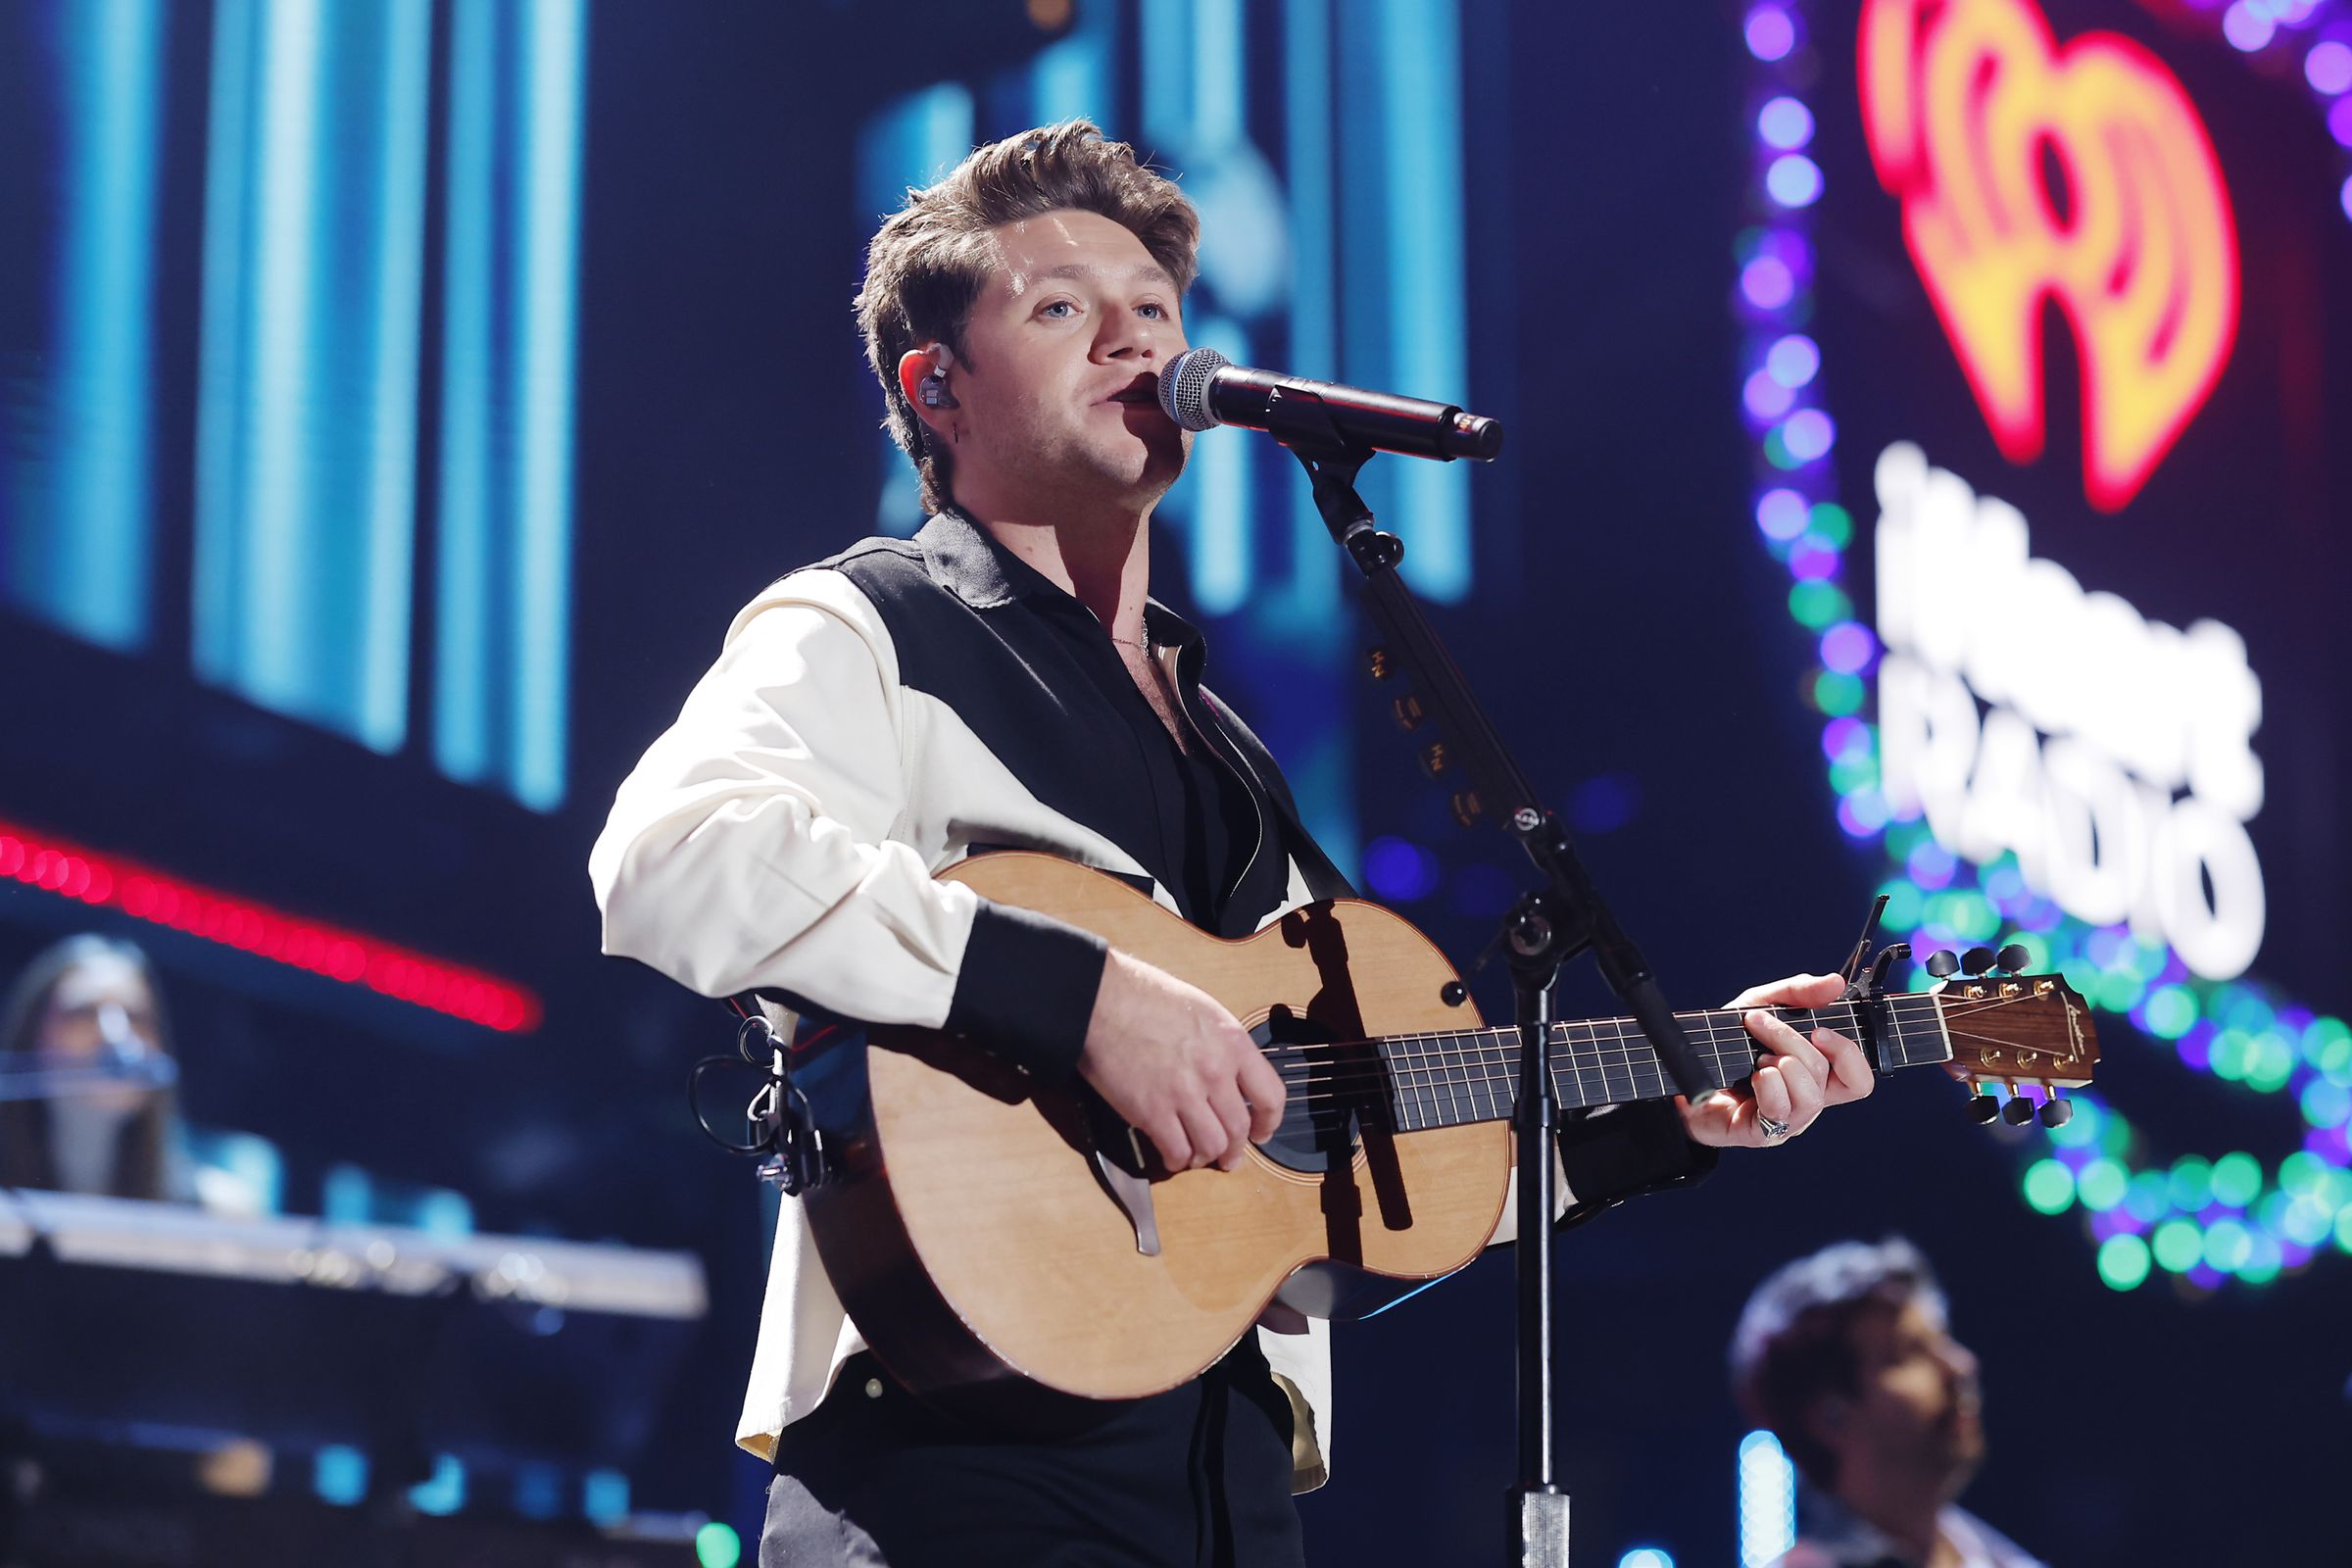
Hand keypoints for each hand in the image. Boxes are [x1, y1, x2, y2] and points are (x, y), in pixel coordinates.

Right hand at [1078, 948, 1285, 1171]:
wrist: (1101, 1001)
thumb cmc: (1145, 996)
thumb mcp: (1202, 1010)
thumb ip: (1221, 1045)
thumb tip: (1228, 1076)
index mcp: (1232, 1042)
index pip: (1271, 1095)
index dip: (1269, 1122)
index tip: (1261, 1132)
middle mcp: (1215, 1071)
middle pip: (1239, 1129)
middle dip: (1235, 1151)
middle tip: (1229, 1159)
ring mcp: (1184, 1094)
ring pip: (1211, 1146)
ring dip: (1206, 1158)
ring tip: (1198, 1159)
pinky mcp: (1152, 1112)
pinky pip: (1176, 1151)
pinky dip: (1177, 1160)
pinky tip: (1172, 1156)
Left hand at [1677, 972, 1874, 1149]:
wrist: (1682, 1071)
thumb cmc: (1727, 1045)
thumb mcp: (1760, 1005)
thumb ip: (1797, 993)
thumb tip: (1835, 983)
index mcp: (1815, 1077)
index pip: (1859, 1081)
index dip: (1849, 1054)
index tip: (1819, 1029)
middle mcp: (1806, 1102)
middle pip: (1828, 1078)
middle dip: (1793, 1041)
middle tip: (1761, 1025)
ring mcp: (1784, 1121)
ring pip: (1809, 1098)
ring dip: (1781, 1063)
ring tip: (1756, 1057)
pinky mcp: (1758, 1133)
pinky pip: (1779, 1111)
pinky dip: (1768, 1084)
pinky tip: (1752, 1074)